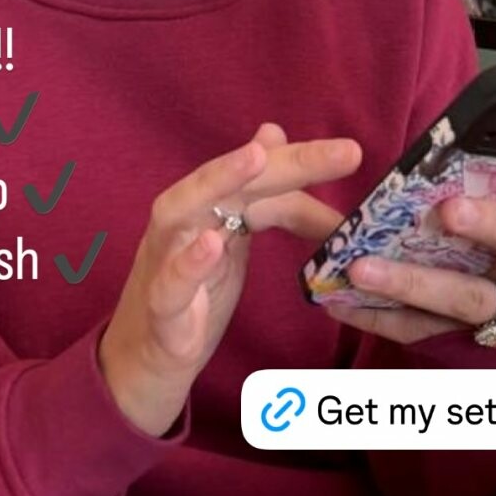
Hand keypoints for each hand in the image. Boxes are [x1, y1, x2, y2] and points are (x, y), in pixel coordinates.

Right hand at [99, 123, 358, 435]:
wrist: (144, 362)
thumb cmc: (192, 297)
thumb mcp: (231, 241)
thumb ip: (252, 193)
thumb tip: (271, 133)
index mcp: (203, 208)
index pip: (254, 175)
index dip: (301, 162)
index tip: (351, 152)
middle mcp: (180, 223)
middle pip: (227, 181)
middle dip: (282, 162)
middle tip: (345, 151)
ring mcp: (163, 262)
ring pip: (182, 211)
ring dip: (217, 181)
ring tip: (257, 159)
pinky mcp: (160, 310)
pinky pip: (169, 285)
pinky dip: (187, 264)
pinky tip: (211, 244)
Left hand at [333, 140, 495, 345]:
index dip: (493, 226)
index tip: (449, 208)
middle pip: (470, 294)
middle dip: (421, 280)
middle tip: (369, 262)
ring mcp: (479, 324)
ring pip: (434, 319)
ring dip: (392, 297)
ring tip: (351, 274)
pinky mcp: (450, 343)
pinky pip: (410, 335)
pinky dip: (375, 319)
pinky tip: (338, 302)